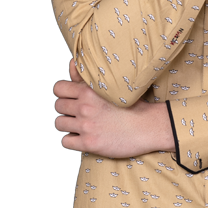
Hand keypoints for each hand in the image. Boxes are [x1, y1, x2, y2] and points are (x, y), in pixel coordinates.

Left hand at [53, 59, 174, 156]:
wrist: (148, 126)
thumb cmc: (133, 106)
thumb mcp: (111, 86)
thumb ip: (85, 76)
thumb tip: (70, 64)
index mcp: (89, 91)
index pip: (59, 89)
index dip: (63, 93)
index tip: (70, 98)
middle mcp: (85, 107)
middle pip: (58, 106)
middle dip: (67, 110)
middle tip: (78, 113)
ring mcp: (86, 126)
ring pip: (59, 124)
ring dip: (68, 125)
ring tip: (81, 125)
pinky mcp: (89, 143)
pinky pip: (66, 141)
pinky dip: (72, 140)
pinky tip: (83, 137)